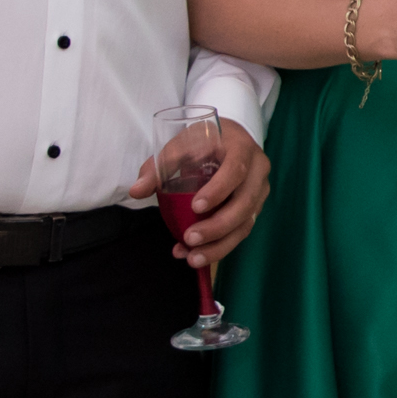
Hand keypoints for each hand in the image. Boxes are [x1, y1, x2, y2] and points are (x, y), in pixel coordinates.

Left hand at [121, 116, 269, 267]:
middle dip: (217, 226)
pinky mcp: (255, 208)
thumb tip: (136, 191)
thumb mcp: (180, 146)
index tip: (195, 207)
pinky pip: (241, 232)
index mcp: (242, 148)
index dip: (218, 191)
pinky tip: (196, 255)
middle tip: (190, 239)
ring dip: (219, 245)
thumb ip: (159, 166)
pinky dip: (219, 247)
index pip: (236, 171)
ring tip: (193, 258)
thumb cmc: (202, 141)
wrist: (227, 139)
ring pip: (246, 224)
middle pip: (245, 203)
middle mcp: (258, 171)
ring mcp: (260, 191)